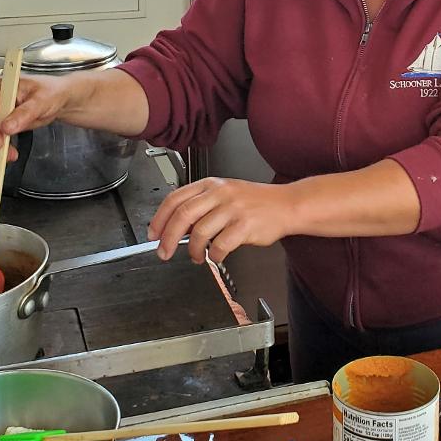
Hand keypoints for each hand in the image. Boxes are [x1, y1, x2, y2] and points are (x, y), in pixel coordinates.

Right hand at [0, 73, 71, 159]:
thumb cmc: (51, 93)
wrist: (58, 98)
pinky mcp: (1, 119)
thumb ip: (24, 113)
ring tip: (11, 154)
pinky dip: (1, 145)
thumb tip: (6, 127)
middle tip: (4, 152)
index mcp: (2, 85)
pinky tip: (10, 151)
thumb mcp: (41, 101)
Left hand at [149, 178, 296, 263]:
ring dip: (193, 250)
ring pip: (200, 232)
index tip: (153, 234)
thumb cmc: (255, 202)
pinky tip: (216, 256)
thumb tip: (176, 227)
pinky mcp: (245, 225)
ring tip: (196, 256)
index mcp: (210, 184)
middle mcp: (219, 194)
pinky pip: (220, 244)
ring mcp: (232, 208)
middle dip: (168, 237)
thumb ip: (200, 206)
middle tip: (164, 252)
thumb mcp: (224, 195)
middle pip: (182, 215)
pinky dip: (214, 255)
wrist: (286, 205)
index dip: (159, 218)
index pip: (175, 199)